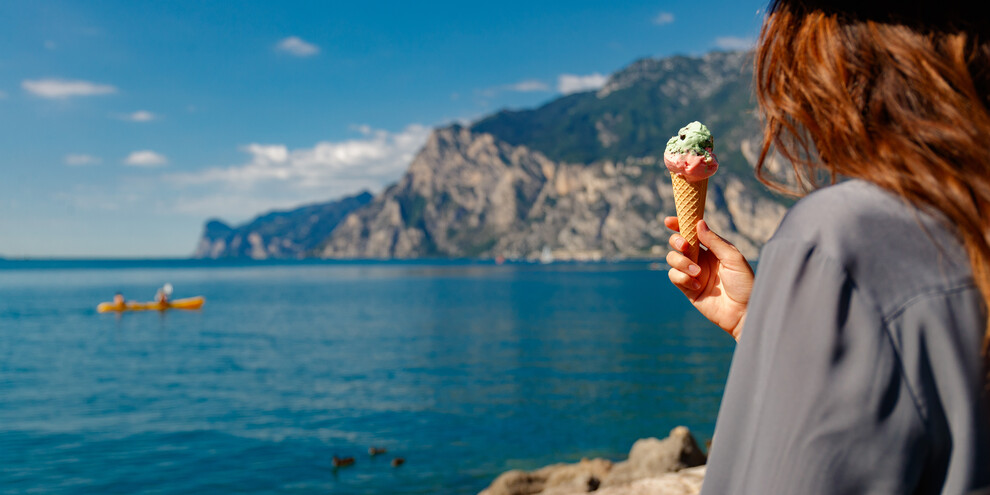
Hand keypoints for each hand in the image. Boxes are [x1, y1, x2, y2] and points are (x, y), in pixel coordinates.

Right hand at [664, 218, 753, 339]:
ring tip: (698, 272)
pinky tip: (697, 285)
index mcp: (713, 249)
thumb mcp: (733, 258)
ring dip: (682, 262)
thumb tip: (698, 223)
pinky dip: (683, 278)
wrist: (743, 312)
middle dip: (677, 241)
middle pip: (678, 243)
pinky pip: (674, 276)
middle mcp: (701, 259)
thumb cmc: (744, 284)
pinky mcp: (687, 288)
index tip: (669, 221)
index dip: (680, 224)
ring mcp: (692, 273)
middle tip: (685, 246)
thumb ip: (715, 241)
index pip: (693, 232)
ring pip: (672, 259)